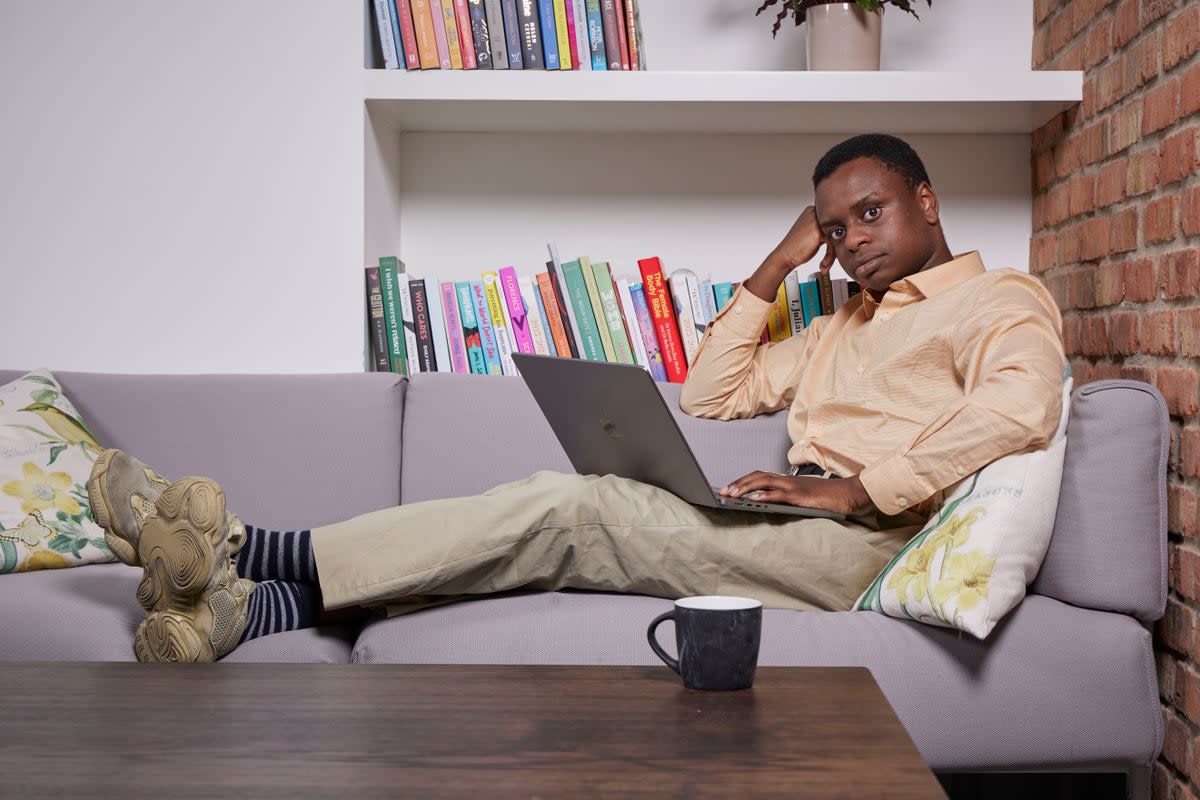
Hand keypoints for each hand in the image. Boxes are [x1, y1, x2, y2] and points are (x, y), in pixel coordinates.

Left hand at [719, 471, 874, 515]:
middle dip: (738, 484)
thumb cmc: (828, 497)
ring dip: (745, 488)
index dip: (743, 481)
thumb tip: (769, 505)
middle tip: (723, 492)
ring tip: (731, 495)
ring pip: (763, 483)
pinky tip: (753, 500)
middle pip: (757, 477)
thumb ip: (787, 499)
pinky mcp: (800, 495)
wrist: (849, 493)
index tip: (728, 488)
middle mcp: (787, 481)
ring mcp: (793, 487)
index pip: (759, 476)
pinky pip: (779, 494)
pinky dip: (764, 496)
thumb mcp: (803, 497)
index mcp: (787, 481)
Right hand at [743, 206, 835, 302]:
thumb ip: (826, 230)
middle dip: (835, 247)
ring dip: (832, 253)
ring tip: (825, 263)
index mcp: (812, 210)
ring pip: (836, 236)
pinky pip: (833, 243)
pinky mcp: (819, 232)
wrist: (785, 256)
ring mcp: (817, 221)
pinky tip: (824, 263)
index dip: (835, 238)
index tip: (832, 251)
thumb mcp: (813, 234)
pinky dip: (830, 256)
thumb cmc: (797, 248)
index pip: (833, 222)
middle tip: (829, 260)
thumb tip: (844, 233)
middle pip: (836, 229)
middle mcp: (814, 212)